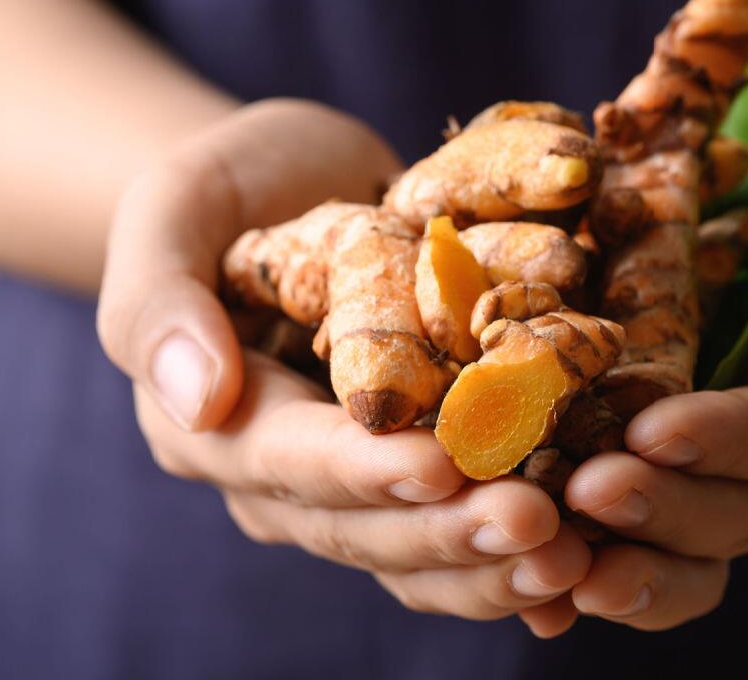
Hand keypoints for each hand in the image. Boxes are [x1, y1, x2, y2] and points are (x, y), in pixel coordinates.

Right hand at [98, 99, 590, 621]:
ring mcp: (355, 481)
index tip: (442, 466)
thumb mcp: (171, 213)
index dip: (365, 471)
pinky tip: (587, 562)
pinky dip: (516, 551)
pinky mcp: (416, 466)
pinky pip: (462, 525)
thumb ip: (160, 301)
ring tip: (575, 556)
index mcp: (217, 425)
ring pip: (420, 547)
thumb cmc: (224, 187)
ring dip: (497, 560)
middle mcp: (284, 477)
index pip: (291, 461)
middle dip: (452, 530)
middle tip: (540, 526)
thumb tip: (200, 401)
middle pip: (367, 525)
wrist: (288, 189)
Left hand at [519, 152, 747, 635]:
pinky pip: (629, 541)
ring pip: (681, 546)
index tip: (656, 431)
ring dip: (621, 557)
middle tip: (586, 492)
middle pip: (732, 509)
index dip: (726, 438)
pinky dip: (585, 570)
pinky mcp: (651, 468)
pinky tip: (538, 593)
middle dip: (661, 507)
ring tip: (557, 562)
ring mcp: (711, 471)